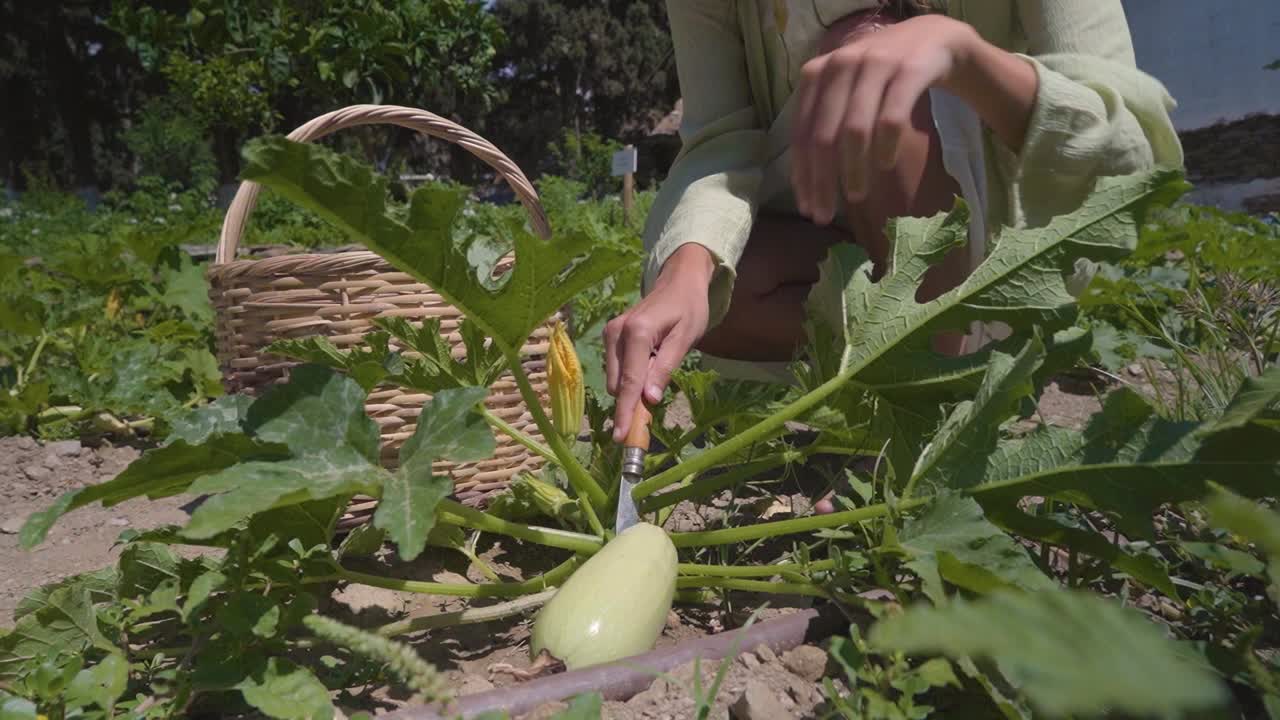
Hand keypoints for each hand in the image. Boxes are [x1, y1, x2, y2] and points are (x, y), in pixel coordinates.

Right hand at [605, 244, 714, 441]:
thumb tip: (649, 400)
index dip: (626, 412)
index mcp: (637, 333)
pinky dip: (630, 377)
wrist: (678, 281)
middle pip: (618, 385)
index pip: (629, 382)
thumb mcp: (685, 339)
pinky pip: (616, 369)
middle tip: (656, 404)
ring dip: (632, 388)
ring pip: (615, 379)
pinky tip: (648, 364)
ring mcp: (610, 334)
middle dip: (632, 402)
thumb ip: (665, 368)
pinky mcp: (610, 336)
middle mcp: (616, 333)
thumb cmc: (688, 309)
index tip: (620, 438)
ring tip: (658, 369)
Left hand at [791, 14, 980, 225]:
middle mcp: (840, 65)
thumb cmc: (880, 78)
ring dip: (853, 170)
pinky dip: (885, 148)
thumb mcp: (844, 94)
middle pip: (823, 136)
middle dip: (822, 182)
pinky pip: (891, 119)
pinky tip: (885, 166)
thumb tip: (808, 186)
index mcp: (816, 74)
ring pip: (854, 130)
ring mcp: (874, 65)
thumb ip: (824, 126)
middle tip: (826, 215)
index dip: (802, 175)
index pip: (802, 133)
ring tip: (855, 196)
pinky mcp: (908, 70)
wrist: (932, 40)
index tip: (807, 208)